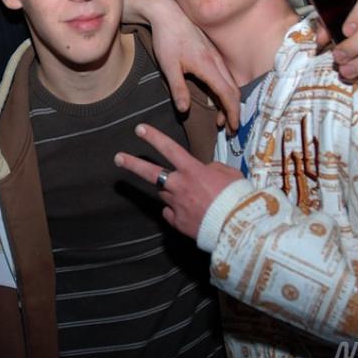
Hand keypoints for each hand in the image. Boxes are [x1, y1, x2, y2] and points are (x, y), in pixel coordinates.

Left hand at [114, 123, 241, 238]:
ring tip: (192, 198)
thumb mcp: (229, 174)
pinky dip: (177, 211)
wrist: (239, 228)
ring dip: (171, 192)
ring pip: (165, 193)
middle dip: (132, 164)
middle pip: (151, 173)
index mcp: (193, 171)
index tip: (140, 129)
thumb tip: (204, 169)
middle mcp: (180, 186)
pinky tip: (192, 214)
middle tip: (118, 158)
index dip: (154, 138)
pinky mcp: (177, 222)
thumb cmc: (238, 198)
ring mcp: (176, 205)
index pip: (169, 149)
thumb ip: (212, 168)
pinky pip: (171, 213)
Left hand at [123, 0, 239, 129]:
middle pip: (234, 90)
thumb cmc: (166, 39)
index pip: (228, 94)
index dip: (232, 113)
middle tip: (229, 129)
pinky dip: (224, 90)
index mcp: (209, 66)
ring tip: (220, 118)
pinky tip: (214, 96)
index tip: (233, 128)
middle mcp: (217, 61)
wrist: (167, 12)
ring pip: (230, 83)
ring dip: (228, 102)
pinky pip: (224, 75)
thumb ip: (178, 89)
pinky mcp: (211, 53)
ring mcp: (216, 56)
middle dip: (233, 111)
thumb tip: (185, 111)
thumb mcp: (168, 66)